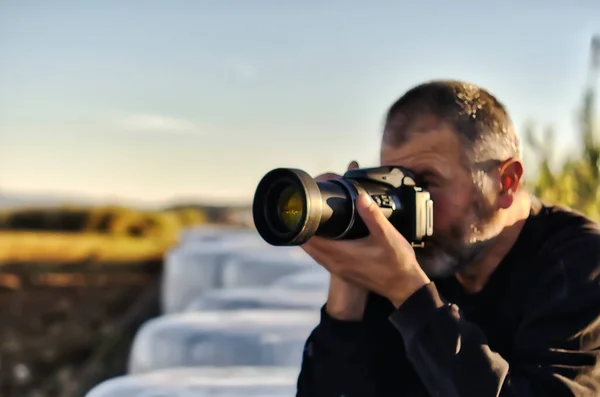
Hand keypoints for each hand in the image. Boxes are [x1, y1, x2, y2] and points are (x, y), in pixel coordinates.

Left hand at [301, 182, 430, 307]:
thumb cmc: (397, 263)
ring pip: (315, 253)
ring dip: (312, 238)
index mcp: (340, 254)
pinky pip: (323, 258)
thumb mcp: (387, 235)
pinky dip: (321, 246)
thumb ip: (372, 215)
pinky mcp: (343, 273)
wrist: (405, 287)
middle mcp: (334, 264)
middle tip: (310, 210)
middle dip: (306, 228)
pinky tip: (329, 237)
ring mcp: (338, 270)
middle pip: (308, 245)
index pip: (309, 239)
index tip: (306, 208)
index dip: (304, 223)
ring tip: (317, 221)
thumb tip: (360, 196)